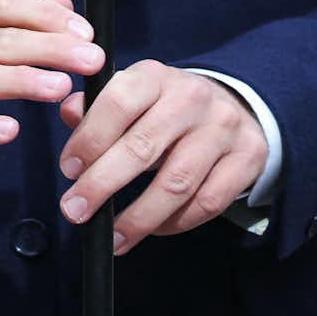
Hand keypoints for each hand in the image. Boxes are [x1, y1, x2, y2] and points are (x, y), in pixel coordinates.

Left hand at [56, 62, 266, 251]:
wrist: (233, 106)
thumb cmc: (164, 107)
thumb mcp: (132, 95)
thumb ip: (97, 106)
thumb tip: (69, 113)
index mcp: (154, 77)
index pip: (118, 102)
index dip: (90, 139)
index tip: (69, 170)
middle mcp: (192, 98)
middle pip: (143, 148)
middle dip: (102, 184)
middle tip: (75, 211)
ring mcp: (223, 129)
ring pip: (177, 183)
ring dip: (139, 217)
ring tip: (113, 238)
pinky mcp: (247, 159)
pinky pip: (208, 202)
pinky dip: (176, 223)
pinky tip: (152, 229)